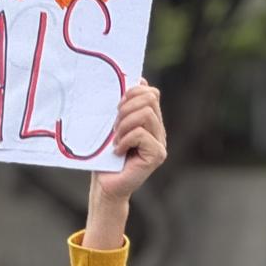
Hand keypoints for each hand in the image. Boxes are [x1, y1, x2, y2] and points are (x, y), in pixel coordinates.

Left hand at [92, 78, 165, 203]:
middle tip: (114, 126)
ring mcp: (160, 143)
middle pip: (150, 99)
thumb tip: (136, 80)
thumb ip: (122, 108)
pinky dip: (125, 140)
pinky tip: (117, 151)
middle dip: (127, 107)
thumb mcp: (111, 127)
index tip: (117, 106)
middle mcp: (158, 130)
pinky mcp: (157, 155)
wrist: (105, 185)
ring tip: (115, 139)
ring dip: (124, 124)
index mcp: (150, 121)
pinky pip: (141, 134)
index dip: (133, 92)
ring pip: (146, 114)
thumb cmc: (105, 156)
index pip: (151, 93)